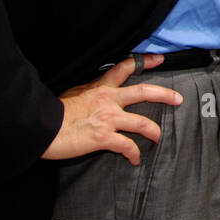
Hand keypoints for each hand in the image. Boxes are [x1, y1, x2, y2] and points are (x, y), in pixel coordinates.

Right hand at [41, 55, 182, 163]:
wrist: (42, 127)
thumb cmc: (53, 112)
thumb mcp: (74, 94)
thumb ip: (90, 93)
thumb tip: (94, 95)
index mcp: (101, 88)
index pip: (124, 69)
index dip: (144, 62)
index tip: (159, 59)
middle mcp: (109, 100)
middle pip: (144, 92)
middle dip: (165, 95)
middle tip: (178, 98)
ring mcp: (109, 118)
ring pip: (143, 123)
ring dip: (155, 131)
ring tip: (159, 137)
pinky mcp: (105, 137)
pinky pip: (127, 145)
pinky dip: (134, 153)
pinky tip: (135, 159)